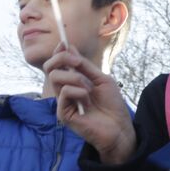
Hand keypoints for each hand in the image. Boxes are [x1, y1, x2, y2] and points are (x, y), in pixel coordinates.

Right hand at [43, 46, 136, 163]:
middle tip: (78, 62)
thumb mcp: (101, 79)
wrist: (119, 127)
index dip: (58, 52)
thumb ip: (85, 66)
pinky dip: (79, 92)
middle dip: (63, 58)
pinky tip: (87, 102)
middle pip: (50, 67)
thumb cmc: (112, 105)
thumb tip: (69, 47)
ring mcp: (62, 102)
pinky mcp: (62, 114)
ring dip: (76, 77)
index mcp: (72, 81)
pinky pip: (64, 92)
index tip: (64, 43)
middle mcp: (64, 90)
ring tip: (89, 89)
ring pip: (55, 77)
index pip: (57, 64)